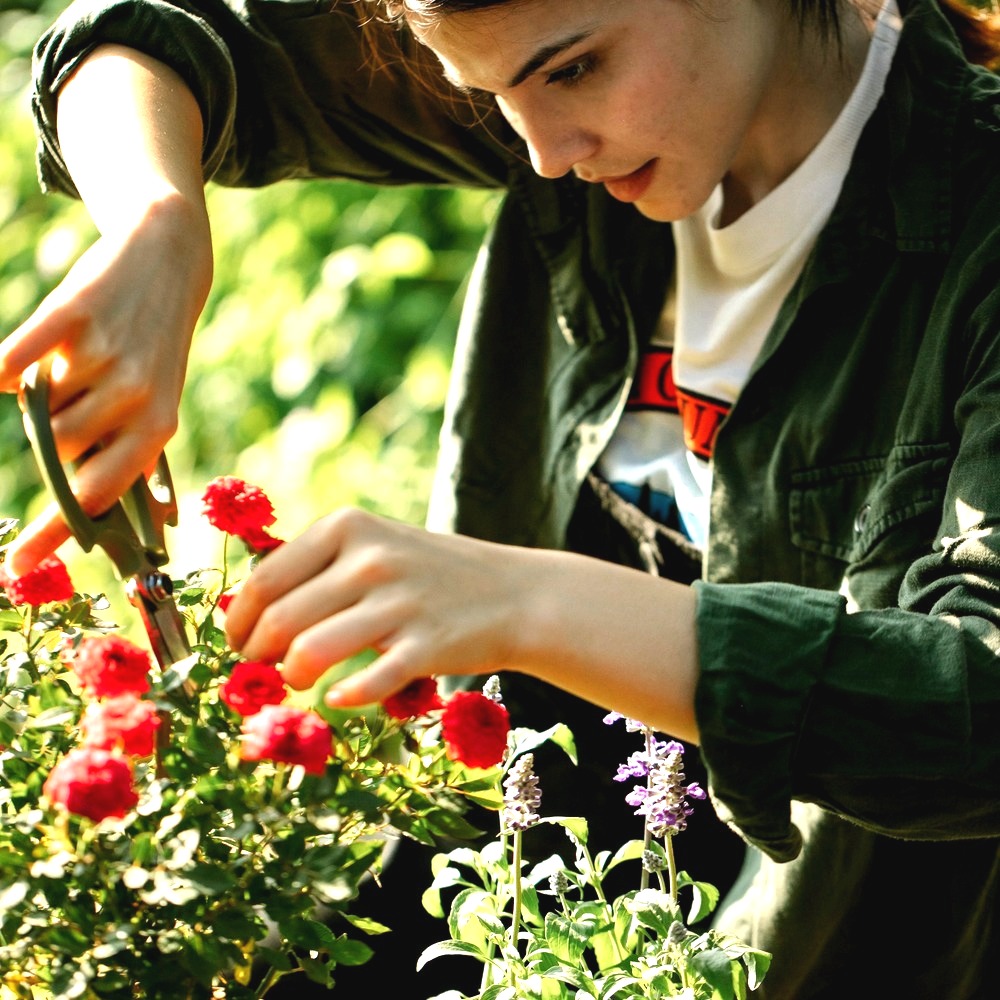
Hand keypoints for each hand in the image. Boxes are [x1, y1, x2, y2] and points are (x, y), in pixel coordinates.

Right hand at [0, 200, 210, 574]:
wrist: (166, 261)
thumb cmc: (154, 348)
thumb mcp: (158, 404)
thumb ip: (131, 457)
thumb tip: (141, 526)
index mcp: (158, 428)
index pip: (99, 496)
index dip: (56, 533)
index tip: (14, 568)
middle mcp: (137, 396)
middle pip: (57, 451)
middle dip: (52, 437)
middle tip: (73, 401)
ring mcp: (106, 355)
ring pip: (36, 410)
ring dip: (39, 397)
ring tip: (73, 367)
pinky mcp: (73, 312)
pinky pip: (12, 360)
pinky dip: (2, 367)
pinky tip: (6, 367)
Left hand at [224, 507, 533, 693]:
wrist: (515, 594)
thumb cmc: (431, 573)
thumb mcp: (375, 544)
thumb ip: (318, 566)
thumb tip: (247, 608)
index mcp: (349, 527)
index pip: (265, 579)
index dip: (239, 619)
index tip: (237, 642)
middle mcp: (370, 559)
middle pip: (280, 619)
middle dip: (257, 654)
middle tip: (261, 670)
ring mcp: (400, 602)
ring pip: (310, 652)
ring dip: (292, 677)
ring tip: (299, 681)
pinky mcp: (426, 646)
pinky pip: (364, 683)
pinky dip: (344, 696)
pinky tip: (339, 697)